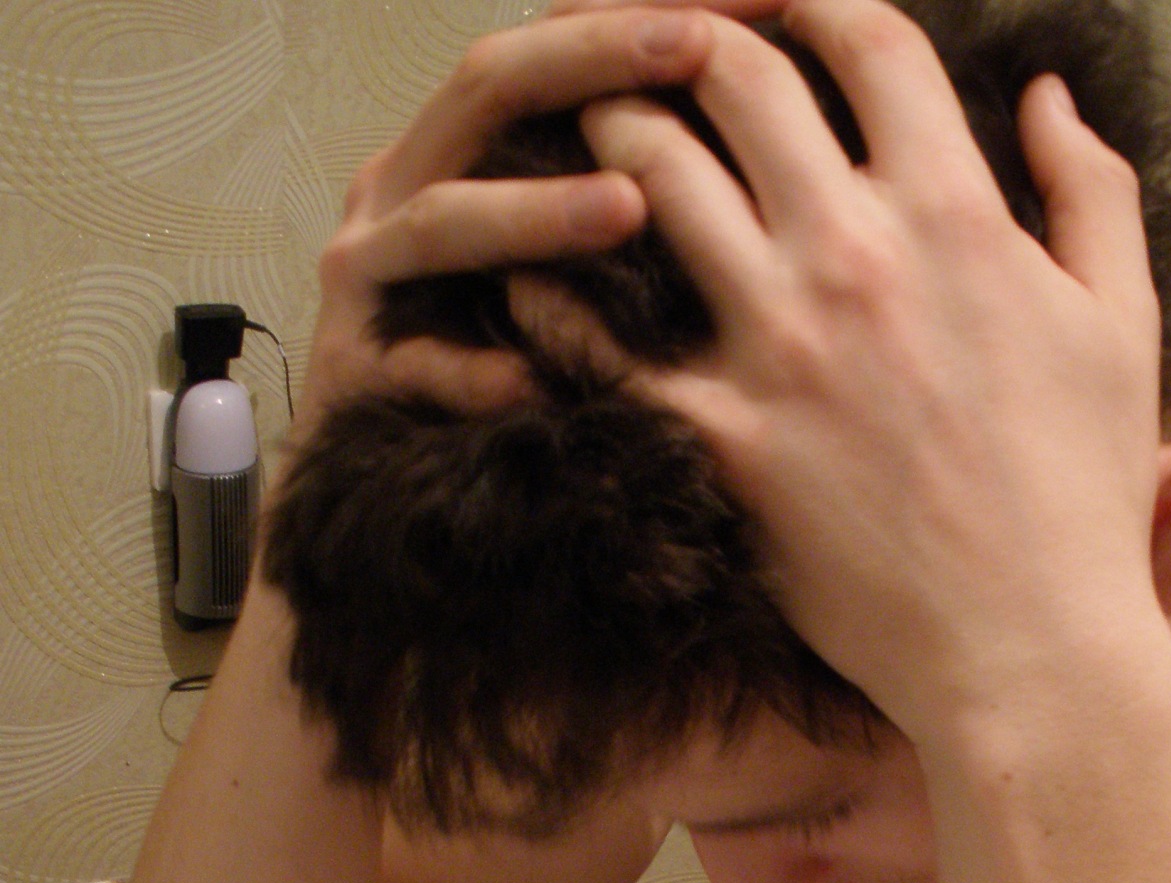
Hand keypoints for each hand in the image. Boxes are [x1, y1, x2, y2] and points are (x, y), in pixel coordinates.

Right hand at [293, 7, 716, 435]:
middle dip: (592, 58)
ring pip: (443, 220)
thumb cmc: (487, 356)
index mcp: (453, 145)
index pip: (543, 45)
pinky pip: (417, 365)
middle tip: (693, 48)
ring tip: (627, 208)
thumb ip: (613, 187)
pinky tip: (536, 378)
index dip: (631, 13)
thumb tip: (744, 124)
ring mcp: (368, 274)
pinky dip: (475, 373)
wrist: (378, 473)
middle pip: (489, 89)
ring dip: (534, 212)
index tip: (738, 1)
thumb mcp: (551, 254)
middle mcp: (401, 186)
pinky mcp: (351, 370)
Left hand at [579, 0, 1167, 748]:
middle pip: (737, 79)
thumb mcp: (1122, 325)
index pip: (866, 41)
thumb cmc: (1084, 496)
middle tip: (659, 45)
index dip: (816, 1)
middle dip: (690, 38)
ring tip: (594, 131)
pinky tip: (536, 281)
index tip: (786, 6)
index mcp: (957, 214)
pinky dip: (559, 303)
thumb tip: (1045, 96)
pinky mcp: (723, 440)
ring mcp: (778, 346)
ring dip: (613, 134)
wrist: (1028, 647)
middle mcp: (854, 255)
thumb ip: (1091, 192)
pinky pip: (606, 351)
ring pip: (653, 182)